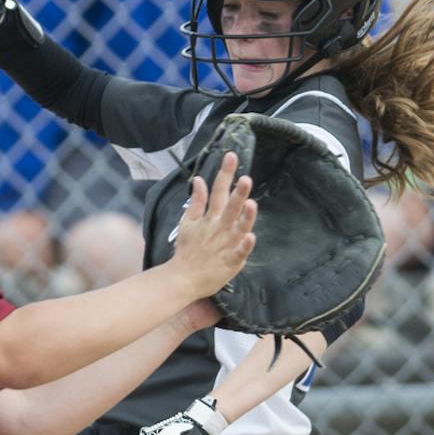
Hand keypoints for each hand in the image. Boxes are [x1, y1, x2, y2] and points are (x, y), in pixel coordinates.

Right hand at [165, 150, 256, 298]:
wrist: (182, 278)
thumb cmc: (187, 250)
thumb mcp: (188, 223)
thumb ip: (196, 202)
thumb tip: (199, 180)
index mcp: (210, 218)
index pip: (218, 191)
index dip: (225, 173)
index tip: (232, 156)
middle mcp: (219, 228)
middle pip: (230, 208)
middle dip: (238, 193)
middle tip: (246, 178)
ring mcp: (225, 245)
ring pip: (237, 228)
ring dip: (245, 217)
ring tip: (251, 204)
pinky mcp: (229, 262)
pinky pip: (239, 253)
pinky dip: (244, 246)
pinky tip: (250, 237)